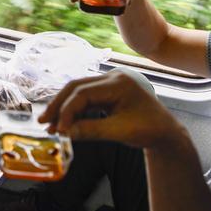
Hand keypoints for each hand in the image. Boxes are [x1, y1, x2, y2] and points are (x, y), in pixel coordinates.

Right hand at [39, 70, 181, 149]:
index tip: (58, 129)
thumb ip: (90, 130)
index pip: (83, 93)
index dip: (67, 111)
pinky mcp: (107, 91)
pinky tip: (64, 121)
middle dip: (59, 104)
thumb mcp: (119, 132)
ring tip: (49, 124)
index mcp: (118, 83)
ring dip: (64, 107)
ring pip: (78, 91)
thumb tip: (64, 133)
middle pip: (76, 87)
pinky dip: (74, 109)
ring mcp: (110, 83)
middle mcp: (113, 77)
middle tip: (43, 121)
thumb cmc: (149, 130)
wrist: (166, 132)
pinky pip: (85, 97)